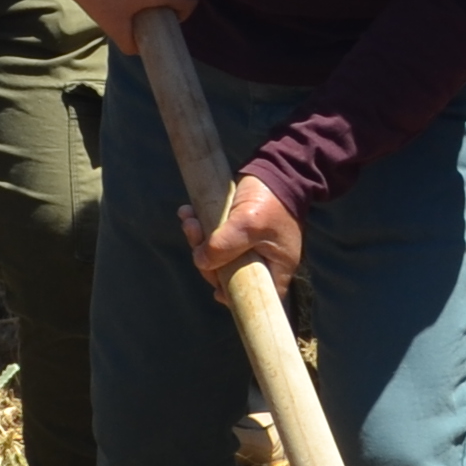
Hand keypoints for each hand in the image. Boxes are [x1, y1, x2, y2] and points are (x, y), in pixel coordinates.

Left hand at [184, 171, 300, 291]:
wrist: (277, 167)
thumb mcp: (249, 223)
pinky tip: (188, 213)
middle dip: (207, 259)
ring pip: (217, 256)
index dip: (237, 298)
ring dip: (198, 240)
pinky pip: (214, 237)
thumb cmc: (270, 199)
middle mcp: (263, 260)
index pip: (258, 295)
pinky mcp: (236, 230)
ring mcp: (249, 246)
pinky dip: (200, 228)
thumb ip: (225, 246)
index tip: (218, 293)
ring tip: (189, 220)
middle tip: (195, 236)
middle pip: (229, 276)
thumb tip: (202, 262)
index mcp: (276, 266)